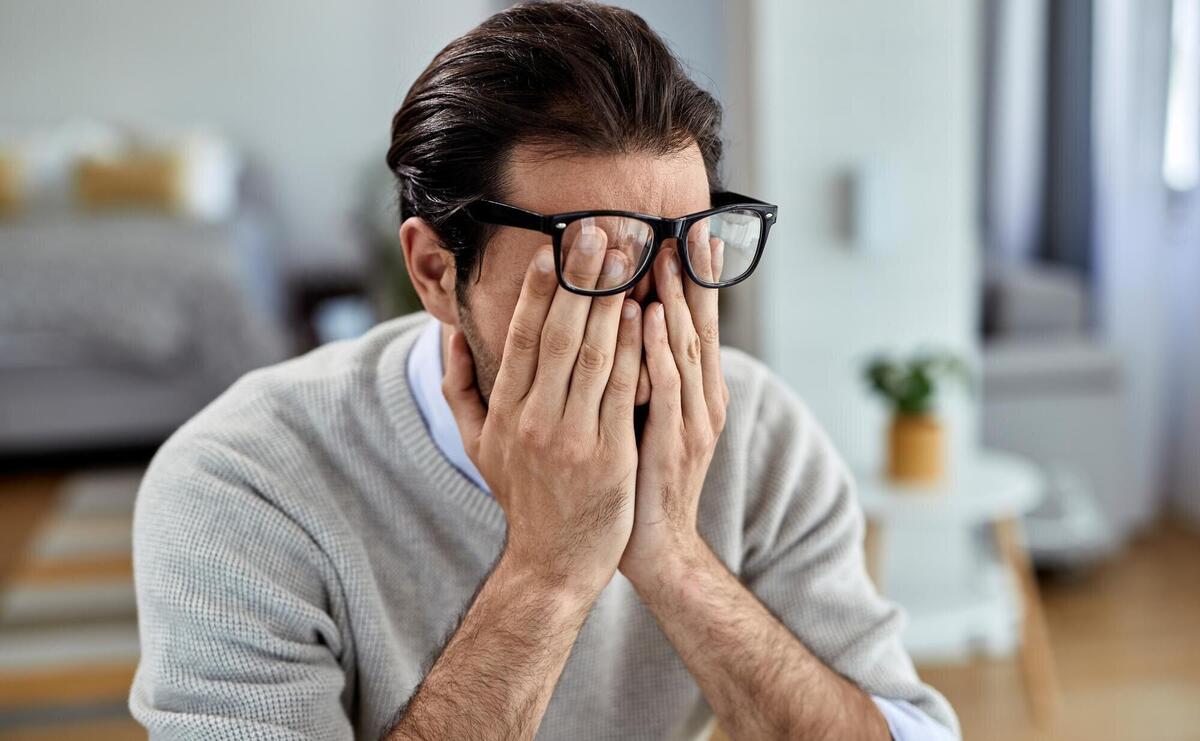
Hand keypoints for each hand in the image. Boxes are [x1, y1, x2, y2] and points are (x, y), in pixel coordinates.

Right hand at [443, 228, 643, 597]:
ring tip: (628, 257)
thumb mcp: (477, 446)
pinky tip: (646, 313)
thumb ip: (459, 388)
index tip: (552, 247)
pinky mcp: (610, 456)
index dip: (538, 290)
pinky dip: (635, 349)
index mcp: (504, 412)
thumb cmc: (521, 497)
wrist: (553, 563)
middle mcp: (534, 420)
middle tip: (599, 230)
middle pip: (559, 336)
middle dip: (580, 279)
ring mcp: (572, 439)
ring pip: (594, 356)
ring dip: (612, 301)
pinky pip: (624, 391)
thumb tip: (449, 335)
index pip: (522, 338)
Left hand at [620, 231, 728, 585]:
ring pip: (684, 348)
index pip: (695, 323)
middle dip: (693, 275)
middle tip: (685, 226)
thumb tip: (625, 326)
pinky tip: (647, 316)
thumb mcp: (646, 417)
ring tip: (665, 253)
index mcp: (697, 391)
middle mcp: (703, 399)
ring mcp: (694, 421)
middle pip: (700, 326)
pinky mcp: (675, 442)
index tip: (688, 232)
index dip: (695, 279)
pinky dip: (657, 349)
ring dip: (674, 299)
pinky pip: (666, 387)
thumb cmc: (641, 478)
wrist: (654, 545)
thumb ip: (642, 373)